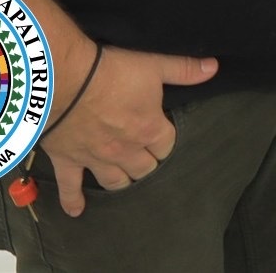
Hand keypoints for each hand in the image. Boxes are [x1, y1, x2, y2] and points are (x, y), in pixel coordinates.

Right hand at [42, 45, 216, 216]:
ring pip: (115, 182)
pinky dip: (73, 200)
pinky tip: (77, 211)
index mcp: (148, 130)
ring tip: (126, 180)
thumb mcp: (154, 64)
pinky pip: (71, 187)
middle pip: (144, 169)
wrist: (63, 81)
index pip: (167, 146)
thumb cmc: (110, 71)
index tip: (163, 135)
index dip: (166, 140)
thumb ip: (184, 69)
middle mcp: (124, 150)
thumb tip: (213, 68)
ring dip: (122, 181)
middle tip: (146, 157)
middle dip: (148, 164)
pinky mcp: (68, 161)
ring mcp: (95, 159)